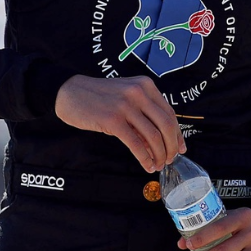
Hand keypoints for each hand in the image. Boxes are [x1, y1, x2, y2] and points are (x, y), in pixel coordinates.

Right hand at [54, 75, 184, 172]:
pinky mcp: (113, 120)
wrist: (69, 92)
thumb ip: (143, 114)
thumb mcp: (126, 97)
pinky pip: (135, 143)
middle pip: (165, 124)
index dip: (177, 133)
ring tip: (158, 164)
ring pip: (152, 135)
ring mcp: (126, 106)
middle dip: (171, 145)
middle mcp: (139, 93)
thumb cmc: (99, 97)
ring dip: (159, 154)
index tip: (181, 147)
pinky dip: (144, 157)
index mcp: (146, 86)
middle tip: (171, 159)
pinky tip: (147, 165)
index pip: (169, 113)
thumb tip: (161, 142)